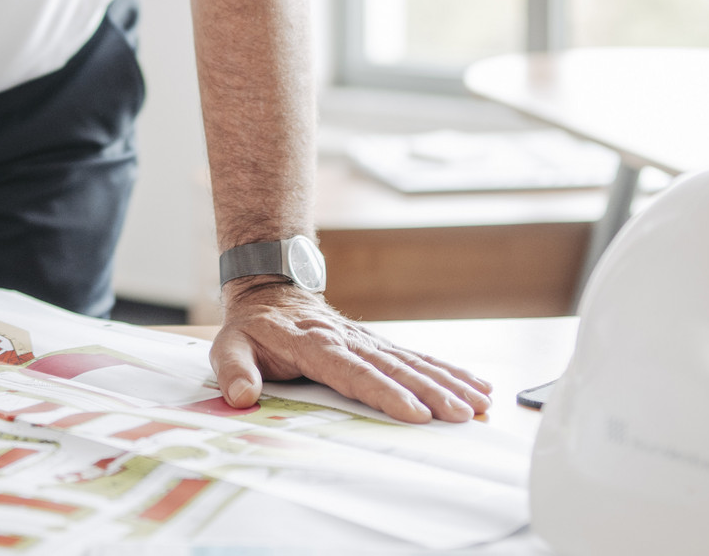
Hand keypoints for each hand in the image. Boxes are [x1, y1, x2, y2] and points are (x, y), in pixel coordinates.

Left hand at [209, 278, 492, 422]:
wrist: (271, 291)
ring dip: (448, 382)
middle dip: (431, 392)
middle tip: (460, 416)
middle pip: (395, 368)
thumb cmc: (253, 328)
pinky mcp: (379, 345)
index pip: (354, 372)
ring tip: (479, 404)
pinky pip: (417, 357)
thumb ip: (234, 371)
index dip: (385, 392)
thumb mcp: (229, 345)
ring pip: (413, 361)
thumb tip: (242, 397)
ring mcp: (368, 341)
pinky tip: (475, 385)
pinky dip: (447, 371)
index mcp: (315, 343)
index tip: (414, 412)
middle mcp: (349, 340)